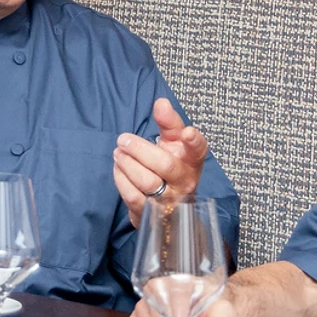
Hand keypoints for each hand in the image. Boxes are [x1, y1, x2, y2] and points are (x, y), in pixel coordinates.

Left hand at [113, 98, 210, 227]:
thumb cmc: (171, 165)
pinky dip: (122, 180)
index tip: (187, 132)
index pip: (199, 150)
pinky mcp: (152, 214)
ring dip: (128, 164)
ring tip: (118, 152)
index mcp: (192, 161)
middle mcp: (185, 182)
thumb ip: (168, 122)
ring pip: (148, 182)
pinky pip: (134, 197)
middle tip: (123, 139)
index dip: (194, 142)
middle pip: (165, 165)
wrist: (169, 205)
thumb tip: (161, 102)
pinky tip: (118, 169)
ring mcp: (170, 201)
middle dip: (140, 149)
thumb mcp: (172, 143)